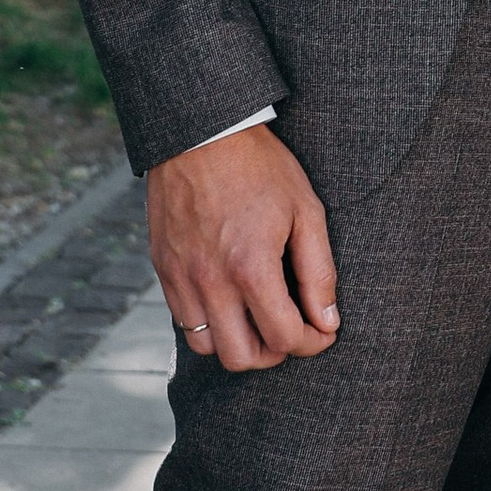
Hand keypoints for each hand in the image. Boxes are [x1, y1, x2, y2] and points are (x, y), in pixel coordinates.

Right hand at [147, 126, 338, 373]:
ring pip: (208, 348)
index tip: (322, 331)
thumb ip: (318, 272)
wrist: (200, 133)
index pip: (284, 338)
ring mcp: (182, 277)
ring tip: (258, 319)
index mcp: (251, 267)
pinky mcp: (164, 269)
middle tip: (290, 330)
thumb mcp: (306, 211)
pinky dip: (210, 325)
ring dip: (239, 343)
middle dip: (274, 354)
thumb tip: (327, 322)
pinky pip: (184, 321)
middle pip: (242, 358)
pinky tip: (231, 300)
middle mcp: (211, 281)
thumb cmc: (260, 167)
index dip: (311, 343)